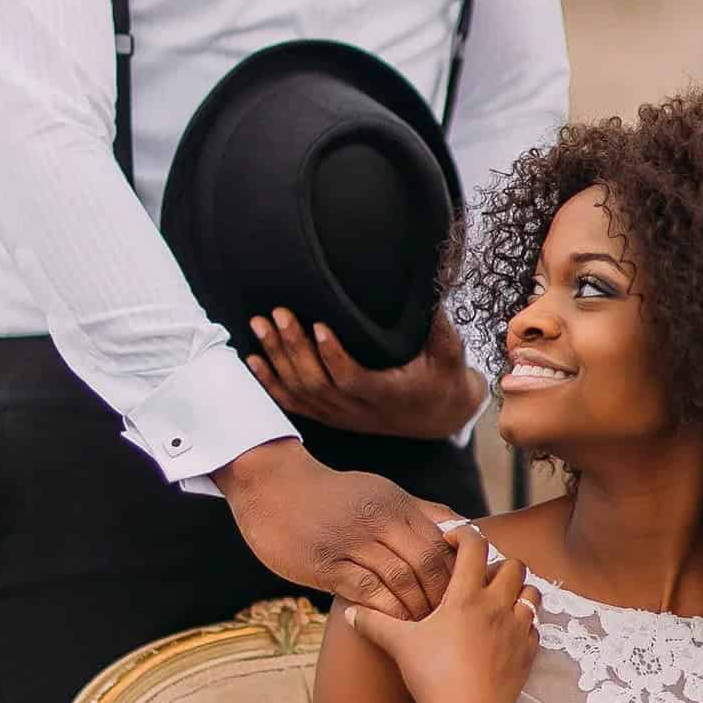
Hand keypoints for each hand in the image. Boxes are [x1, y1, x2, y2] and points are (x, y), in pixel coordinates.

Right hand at [212, 438, 459, 618]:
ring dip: (418, 608)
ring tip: (427, 630)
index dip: (459, 575)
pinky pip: (367, 590)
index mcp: (397, 506)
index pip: (443, 544)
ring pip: (401, 579)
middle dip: (443, 597)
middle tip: (450, 622)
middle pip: (428, 563)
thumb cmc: (332, 494)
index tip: (465, 598)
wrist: (273, 485)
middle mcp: (379, 521)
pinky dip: (387, 610)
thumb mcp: (381, 493)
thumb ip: (421, 512)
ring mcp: (353, 542)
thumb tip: (462, 529)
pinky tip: (395, 625)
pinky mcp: (327, 564)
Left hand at [248, 305, 486, 438]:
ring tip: (260, 325)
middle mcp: (359, 410)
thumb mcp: (449, 352)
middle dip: (294, 348)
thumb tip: (431, 286)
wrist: (438, 415)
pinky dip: (271, 384)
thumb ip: (438, 325)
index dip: (333, 356)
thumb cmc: (442, 377)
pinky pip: (295, 404)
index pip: (353, 379)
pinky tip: (252, 361)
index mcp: (387, 394)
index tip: (319, 326)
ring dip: (277, 359)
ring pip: (301, 392)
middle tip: (278, 314)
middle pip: (317, 383)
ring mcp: (341, 415)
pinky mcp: (331, 416)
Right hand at [344, 527, 539, 702]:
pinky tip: (506, 634)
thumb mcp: (398, 645)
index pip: (474, 546)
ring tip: (498, 601)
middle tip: (480, 577)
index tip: (452, 540)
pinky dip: (525, 624)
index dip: (465, 533)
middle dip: (499, 563)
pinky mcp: (527, 655)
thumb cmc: (430, 676)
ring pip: (532, 593)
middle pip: (514, 565)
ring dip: (519, 591)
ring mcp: (517, 631)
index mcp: (466, 596)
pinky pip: (536, 628)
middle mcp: (497, 607)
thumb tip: (349, 612)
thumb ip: (374, 623)